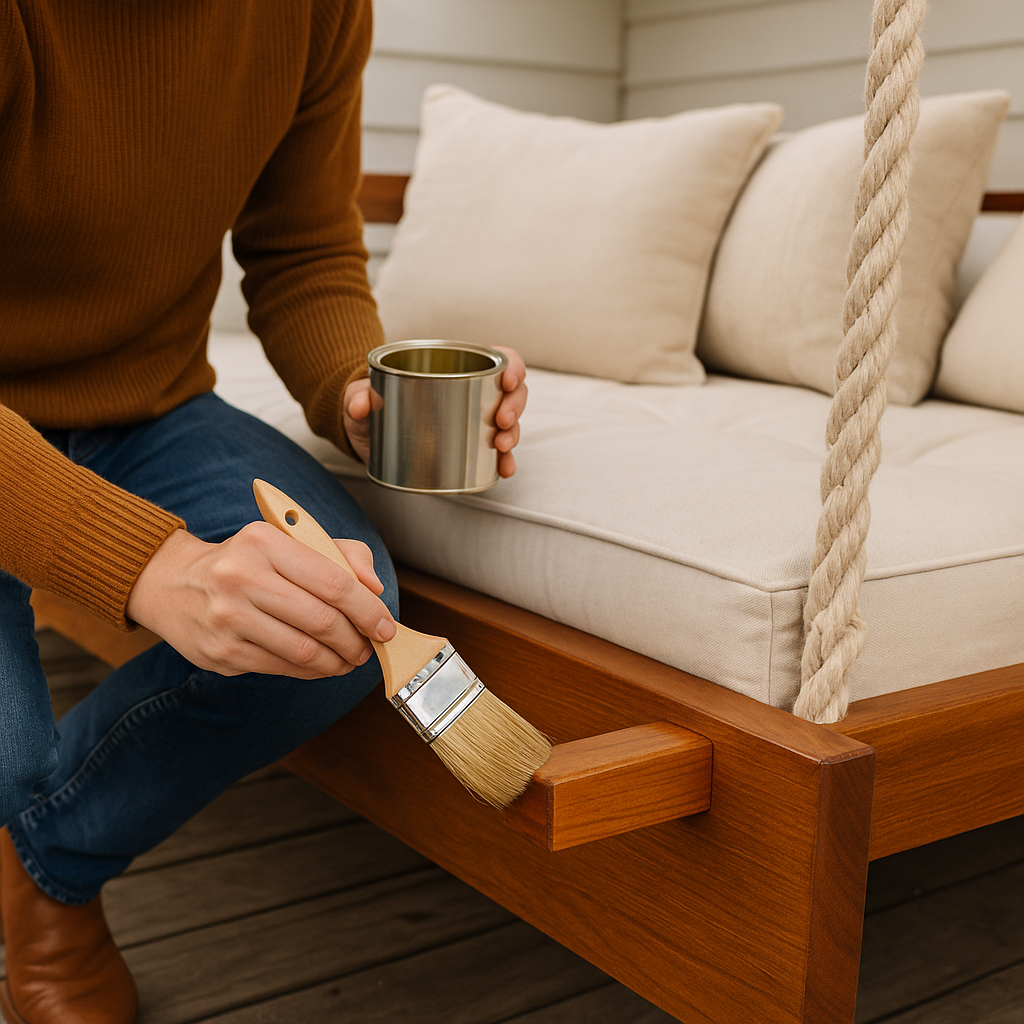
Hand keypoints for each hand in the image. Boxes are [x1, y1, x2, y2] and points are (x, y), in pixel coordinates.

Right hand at [125, 525, 396, 678]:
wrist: (171, 583)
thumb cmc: (243, 561)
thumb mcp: (287, 542)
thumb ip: (339, 555)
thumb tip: (374, 587)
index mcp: (264, 543)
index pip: (333, 581)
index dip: (368, 609)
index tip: (385, 625)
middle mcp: (241, 579)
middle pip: (322, 621)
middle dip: (357, 640)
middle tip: (370, 646)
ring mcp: (227, 619)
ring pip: (304, 652)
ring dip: (338, 661)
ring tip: (350, 658)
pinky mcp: (220, 653)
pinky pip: (282, 668)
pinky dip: (311, 671)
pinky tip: (321, 664)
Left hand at [342, 346, 527, 475]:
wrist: (367, 432)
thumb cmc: (371, 402)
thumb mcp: (362, 393)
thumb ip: (358, 395)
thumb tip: (359, 405)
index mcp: (456, 366)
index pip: (499, 358)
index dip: (512, 366)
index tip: (508, 380)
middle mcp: (473, 392)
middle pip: (513, 392)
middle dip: (514, 406)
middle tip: (501, 421)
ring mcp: (474, 421)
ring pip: (510, 422)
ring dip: (513, 434)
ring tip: (501, 447)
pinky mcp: (471, 448)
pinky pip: (496, 453)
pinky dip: (504, 461)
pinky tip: (504, 470)